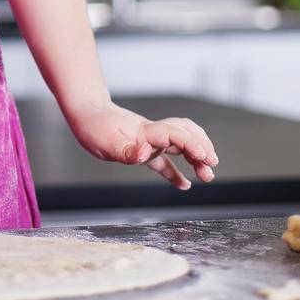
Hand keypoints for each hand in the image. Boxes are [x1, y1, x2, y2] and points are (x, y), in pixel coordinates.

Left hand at [68, 104, 218, 189]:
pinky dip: (177, 172)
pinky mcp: (144, 150)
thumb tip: (145, 155)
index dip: (192, 144)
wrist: (87, 114)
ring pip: (180, 146)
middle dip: (201, 148)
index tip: (204, 156)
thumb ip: (127, 151)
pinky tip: (185, 185)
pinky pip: (165, 162)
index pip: (175, 135)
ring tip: (207, 174)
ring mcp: (151, 142)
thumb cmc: (95, 126)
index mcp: (146, 131)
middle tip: (211, 165)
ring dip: (196, 157)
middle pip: (184, 136)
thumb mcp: (106, 142)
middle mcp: (153, 135)